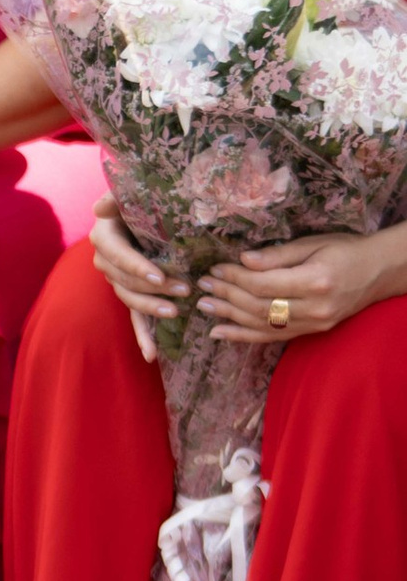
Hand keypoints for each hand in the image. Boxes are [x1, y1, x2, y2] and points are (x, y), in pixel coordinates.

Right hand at [89, 197, 188, 363]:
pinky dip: (142, 337)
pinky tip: (151, 355)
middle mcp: (106, 262)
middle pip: (124, 281)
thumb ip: (114, 197)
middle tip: (184, 290)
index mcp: (104, 238)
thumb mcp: (127, 195)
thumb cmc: (137, 202)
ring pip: (130, 300)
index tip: (158, 277)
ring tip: (176, 312)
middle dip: (153, 290)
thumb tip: (99, 208)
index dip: (136, 268)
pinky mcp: (130, 294)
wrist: (141, 214)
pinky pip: (133, 318)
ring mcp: (117, 280)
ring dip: (152, 308)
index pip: (118, 255)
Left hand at [200, 229, 402, 346]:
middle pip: (259, 306)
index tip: (216, 268)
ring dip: (228, 317)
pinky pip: (272, 337)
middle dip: (227, 295)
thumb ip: (278, 255)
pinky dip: (243, 336)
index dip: (235, 277)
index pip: (263, 284)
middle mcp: (314, 308)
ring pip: (261, 325)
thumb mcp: (313, 243)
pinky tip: (220, 333)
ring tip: (204, 306)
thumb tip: (244, 260)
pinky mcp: (310, 333)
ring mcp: (313, 325)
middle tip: (203, 286)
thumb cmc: (345, 250)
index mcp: (315, 281)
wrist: (377, 272)